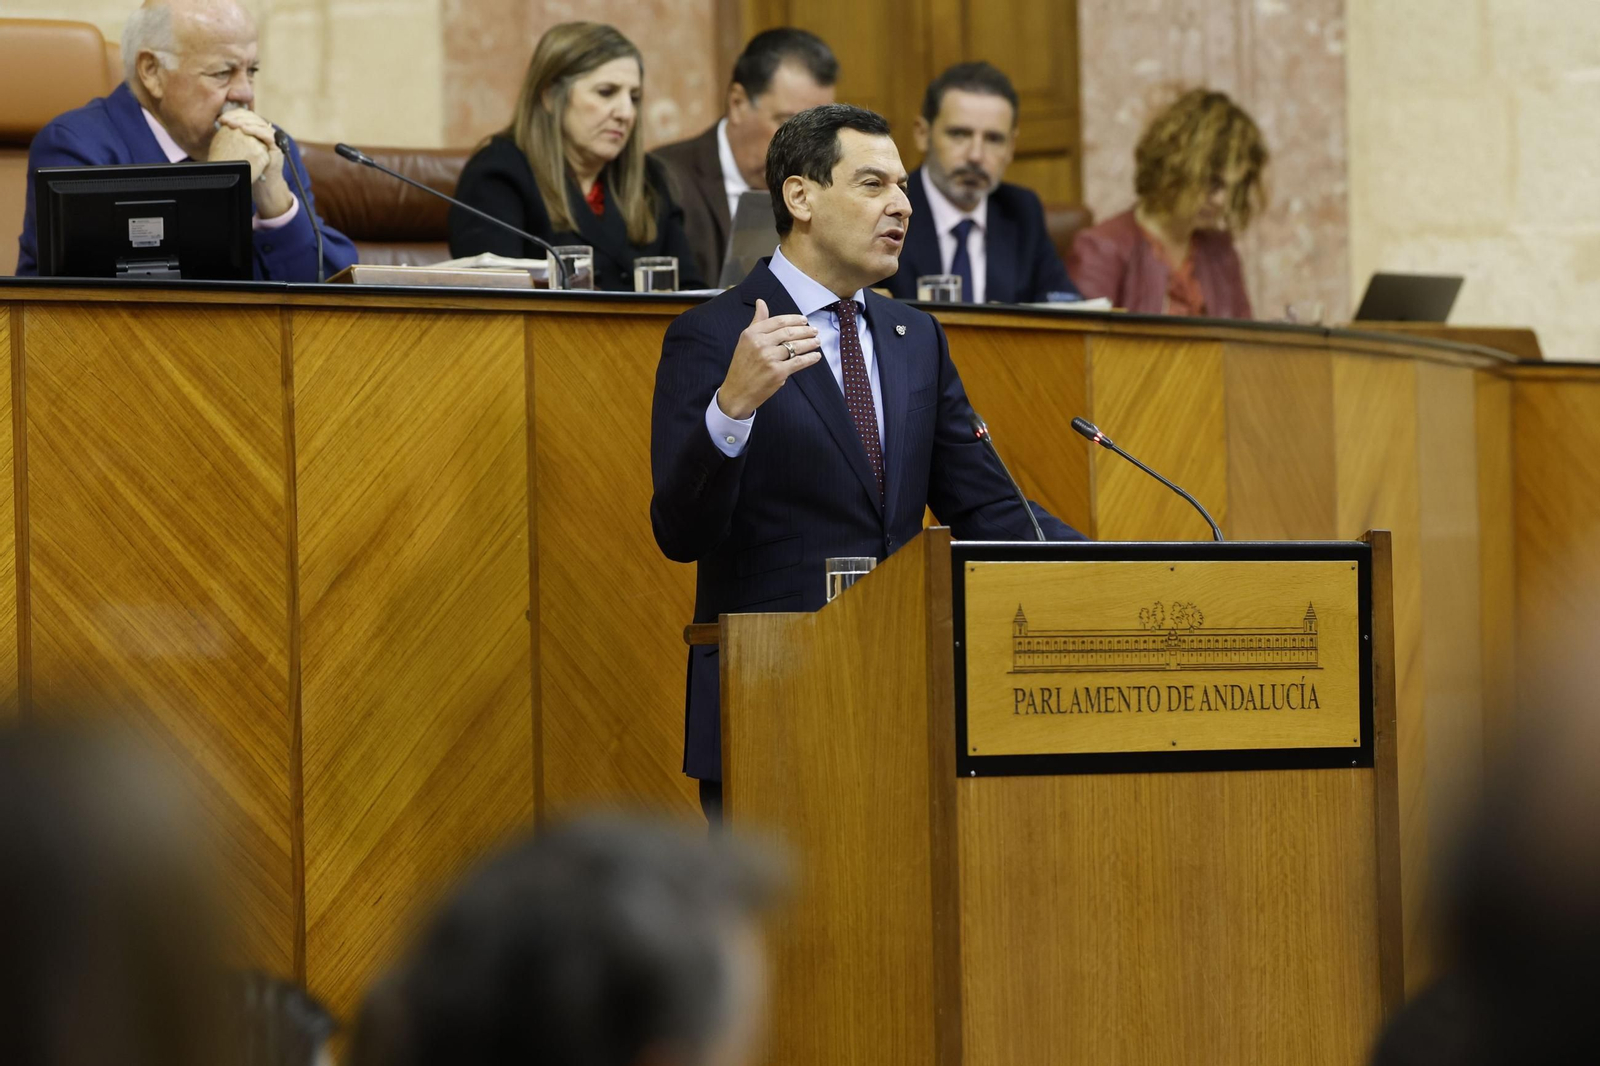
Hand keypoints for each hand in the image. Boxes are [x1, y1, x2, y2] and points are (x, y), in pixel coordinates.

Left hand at [212, 110, 293, 218]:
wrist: (263, 183)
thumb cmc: (249, 167)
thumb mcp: (238, 148)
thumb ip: (233, 135)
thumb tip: (219, 122)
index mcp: (255, 129)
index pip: (245, 116)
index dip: (233, 115)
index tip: (221, 119)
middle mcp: (264, 131)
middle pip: (252, 117)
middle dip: (237, 117)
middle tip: (225, 120)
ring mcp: (272, 137)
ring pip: (259, 123)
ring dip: (245, 122)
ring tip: (233, 124)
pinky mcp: (277, 145)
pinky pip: (267, 134)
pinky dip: (255, 130)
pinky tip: (244, 130)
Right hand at [716, 299, 822, 419]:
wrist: (737, 392)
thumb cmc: (742, 367)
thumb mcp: (745, 341)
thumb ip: (757, 322)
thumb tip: (761, 302)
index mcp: (751, 334)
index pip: (778, 321)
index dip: (794, 319)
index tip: (804, 320)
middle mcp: (760, 344)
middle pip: (789, 332)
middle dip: (805, 331)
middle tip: (814, 331)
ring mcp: (769, 358)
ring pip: (796, 346)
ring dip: (810, 343)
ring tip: (817, 341)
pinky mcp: (778, 372)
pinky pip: (799, 361)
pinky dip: (810, 358)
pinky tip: (815, 356)